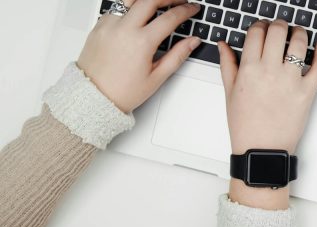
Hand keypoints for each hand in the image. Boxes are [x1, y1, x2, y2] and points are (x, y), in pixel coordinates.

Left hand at [77, 0, 201, 112]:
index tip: (192, 8)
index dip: (185, 10)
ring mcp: (109, 24)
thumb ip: (178, 55)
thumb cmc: (122, 91)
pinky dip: (130, 7)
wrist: (93, 97)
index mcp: (141, 42)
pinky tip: (138, 14)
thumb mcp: (157, 77)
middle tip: (180, 1)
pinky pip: (117, 7)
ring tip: (159, 2)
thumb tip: (192, 41)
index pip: (169, 18)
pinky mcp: (99, 25)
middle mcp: (123, 29)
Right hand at [219, 20, 316, 208]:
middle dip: (279, 24)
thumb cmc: (245, 126)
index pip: (256, 33)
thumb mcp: (229, 93)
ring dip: (300, 32)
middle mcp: (270, 71)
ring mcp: (291, 81)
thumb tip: (224, 45)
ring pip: (299, 43)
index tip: (263, 28)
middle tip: (281, 27)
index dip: (260, 25)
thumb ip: (227, 65)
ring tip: (298, 33)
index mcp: (249, 69)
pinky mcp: (307, 92)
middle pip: (278, 31)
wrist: (262, 150)